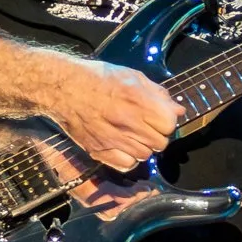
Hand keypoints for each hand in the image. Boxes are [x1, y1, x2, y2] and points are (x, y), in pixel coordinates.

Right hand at [51, 60, 181, 172]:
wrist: (63, 87)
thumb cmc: (98, 78)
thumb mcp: (132, 77)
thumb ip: (157, 94)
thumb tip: (178, 110)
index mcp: (138, 100)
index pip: (170, 124)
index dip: (166, 121)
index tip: (159, 117)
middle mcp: (128, 121)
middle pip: (160, 142)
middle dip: (157, 135)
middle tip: (146, 127)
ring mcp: (113, 139)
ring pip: (144, 155)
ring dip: (143, 147)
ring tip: (133, 136)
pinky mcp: (99, 150)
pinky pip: (126, 164)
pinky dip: (128, 159)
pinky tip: (123, 147)